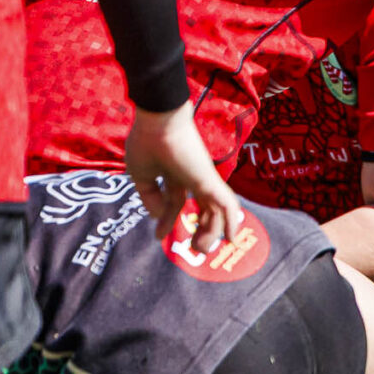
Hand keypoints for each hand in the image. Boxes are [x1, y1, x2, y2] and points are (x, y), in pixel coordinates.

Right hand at [124, 103, 246, 253]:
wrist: (157, 123)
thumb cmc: (146, 142)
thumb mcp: (141, 175)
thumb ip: (149, 196)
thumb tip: (157, 217)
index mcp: (175, 174)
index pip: (176, 201)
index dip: (168, 219)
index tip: (158, 237)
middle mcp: (192, 178)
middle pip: (204, 208)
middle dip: (201, 229)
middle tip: (194, 248)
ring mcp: (203, 179)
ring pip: (216, 210)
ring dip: (212, 232)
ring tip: (201, 250)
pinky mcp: (209, 180)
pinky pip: (226, 203)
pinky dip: (232, 220)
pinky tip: (233, 238)